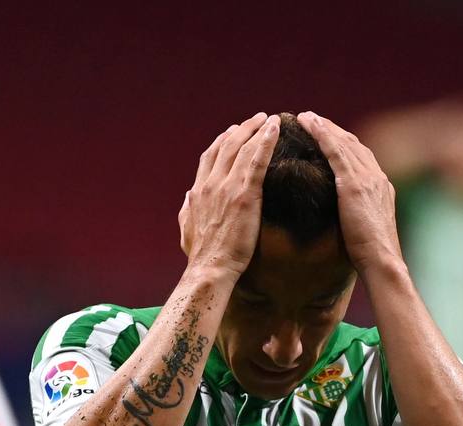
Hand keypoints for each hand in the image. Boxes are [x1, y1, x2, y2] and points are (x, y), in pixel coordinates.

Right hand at [179, 112, 281, 277]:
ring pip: (242, 148)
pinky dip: (266, 141)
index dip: (222, 141)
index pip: (209, 157)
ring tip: (270, 119)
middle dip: (242, 129)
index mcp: (198, 191)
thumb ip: (187, 211)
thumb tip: (187, 196)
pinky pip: (257, 160)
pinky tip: (276, 129)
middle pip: (226, 146)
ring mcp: (227, 187)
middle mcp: (210, 184)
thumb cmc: (201, 256)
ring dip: (257, 129)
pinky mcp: (245, 194)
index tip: (232, 132)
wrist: (210, 268)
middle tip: (257, 119)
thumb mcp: (186, 230)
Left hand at [298, 112, 403, 274]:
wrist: (381, 260)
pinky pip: (336, 151)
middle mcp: (376, 176)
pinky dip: (323, 134)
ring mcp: (367, 178)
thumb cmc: (370, 254)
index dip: (342, 143)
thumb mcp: (364, 228)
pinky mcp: (354, 184)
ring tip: (304, 117)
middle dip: (332, 130)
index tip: (325, 134)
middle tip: (311, 118)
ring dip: (323, 126)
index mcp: (380, 186)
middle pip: (352, 144)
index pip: (360, 156)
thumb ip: (356, 214)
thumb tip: (344, 216)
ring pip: (343, 142)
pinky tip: (309, 124)